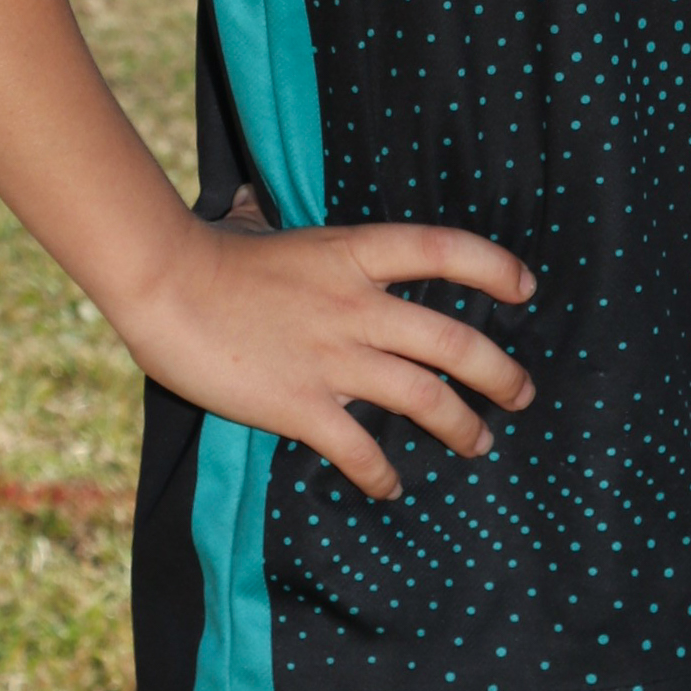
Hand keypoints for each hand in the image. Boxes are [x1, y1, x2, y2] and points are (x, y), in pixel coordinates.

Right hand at [125, 187, 537, 500]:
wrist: (165, 284)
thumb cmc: (206, 252)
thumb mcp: (259, 223)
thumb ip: (276, 219)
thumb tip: (262, 204)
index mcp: (352, 254)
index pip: (444, 250)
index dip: (493, 266)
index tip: (525, 287)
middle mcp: (357, 305)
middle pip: (453, 341)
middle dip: (499, 373)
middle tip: (522, 392)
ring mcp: (334, 357)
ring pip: (425, 398)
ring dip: (463, 426)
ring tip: (480, 443)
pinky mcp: (302, 405)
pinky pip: (360, 449)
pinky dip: (383, 473)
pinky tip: (391, 486)